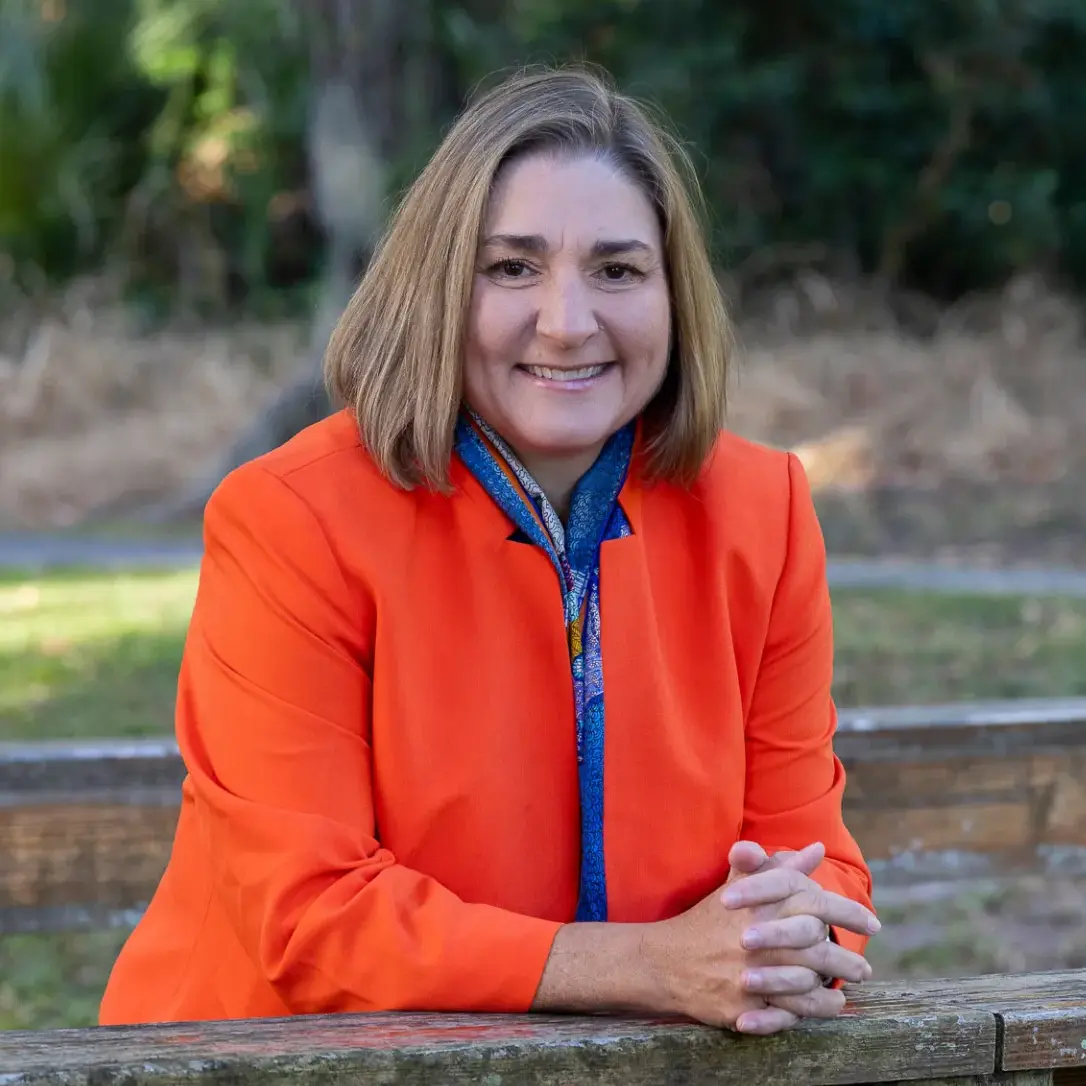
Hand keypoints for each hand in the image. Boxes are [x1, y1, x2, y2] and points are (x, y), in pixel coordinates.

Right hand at [634, 841, 872, 1033]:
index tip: (873, 923)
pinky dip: (812, 1012)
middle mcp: (760, 938)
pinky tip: (828, 1008)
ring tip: (848, 990)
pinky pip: (788, 1012)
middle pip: (818, 951)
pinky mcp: (744, 1005)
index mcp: (762, 905)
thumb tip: (814, 849)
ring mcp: (752, 974)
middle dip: (846, 961)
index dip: (848, 913)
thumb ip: (779, 868)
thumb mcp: (740, 886)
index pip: (816, 904)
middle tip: (864, 969)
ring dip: (833, 989)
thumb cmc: (708, 919)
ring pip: (808, 985)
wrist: (665, 959)